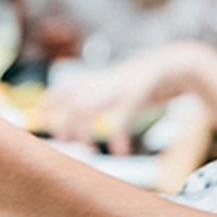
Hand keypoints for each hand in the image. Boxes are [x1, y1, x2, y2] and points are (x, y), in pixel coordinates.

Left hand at [46, 41, 214, 153]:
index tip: (40, 120)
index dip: (49, 103)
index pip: (65, 90)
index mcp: (99, 82)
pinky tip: (121, 152)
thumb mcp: (121, 90)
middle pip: (71, 102)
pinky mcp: (135, 94)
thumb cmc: (147, 82)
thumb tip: (91, 123)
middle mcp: (104, 84)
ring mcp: (117, 88)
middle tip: (67, 147)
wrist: (177, 64)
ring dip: (84, 131)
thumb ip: (105, 103)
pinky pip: (121, 118)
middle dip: (64, 125)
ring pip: (88, 107)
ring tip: (88, 151)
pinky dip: (119, 137)